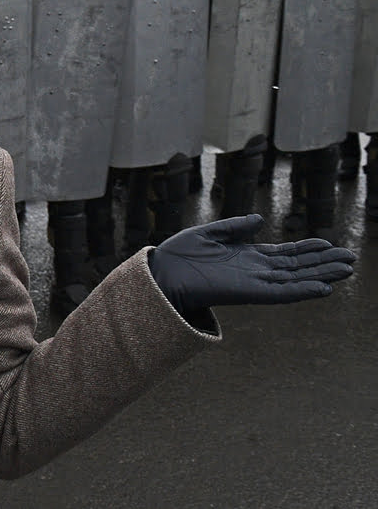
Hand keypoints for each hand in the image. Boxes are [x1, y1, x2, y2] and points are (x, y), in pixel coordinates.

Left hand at [148, 215, 354, 313]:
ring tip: (346, 269)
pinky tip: (323, 288)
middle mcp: (255, 270)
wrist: (162, 273)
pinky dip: (301, 290)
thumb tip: (260, 220)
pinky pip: (281, 293)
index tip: (329, 244)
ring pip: (295, 279)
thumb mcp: (210, 233)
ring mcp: (254, 282)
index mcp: (246, 256)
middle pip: (297, 267)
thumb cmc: (180, 255)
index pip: (284, 254)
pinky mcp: (249, 293)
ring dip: (321, 275)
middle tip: (350, 259)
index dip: (307, 249)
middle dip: (323, 262)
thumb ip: (235, 227)